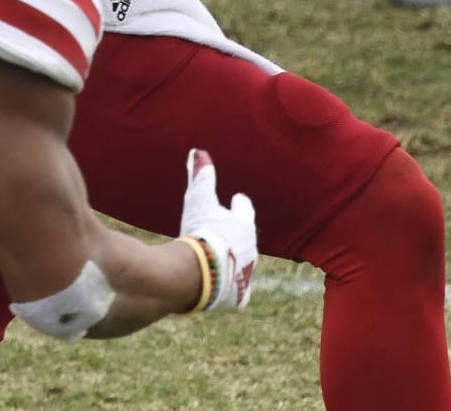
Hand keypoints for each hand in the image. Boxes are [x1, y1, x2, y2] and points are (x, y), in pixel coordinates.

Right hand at [179, 148, 256, 311]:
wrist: (200, 274)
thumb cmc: (201, 231)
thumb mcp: (198, 199)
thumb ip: (201, 175)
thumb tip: (199, 151)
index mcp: (244, 226)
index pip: (245, 209)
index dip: (239, 204)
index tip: (237, 199)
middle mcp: (251, 251)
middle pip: (245, 239)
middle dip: (237, 235)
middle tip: (225, 231)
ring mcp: (246, 276)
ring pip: (241, 266)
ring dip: (232, 261)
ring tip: (219, 259)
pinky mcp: (239, 299)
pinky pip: (235, 291)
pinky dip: (228, 287)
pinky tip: (218, 285)